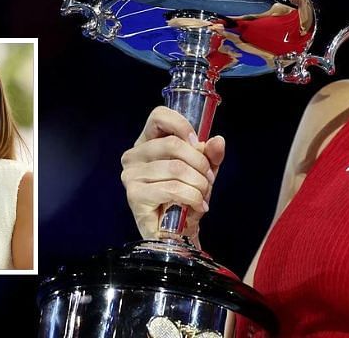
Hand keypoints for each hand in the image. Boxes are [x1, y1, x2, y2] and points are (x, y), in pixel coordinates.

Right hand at [121, 106, 226, 240]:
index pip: (159, 116)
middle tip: (208, 180)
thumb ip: (210, 155)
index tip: (199, 145)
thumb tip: (217, 141)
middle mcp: (134, 155)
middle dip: (200, 163)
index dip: (183, 125)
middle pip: (173, 144)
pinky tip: (196, 205)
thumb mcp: (203, 171)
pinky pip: (172, 189)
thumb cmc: (185, 196)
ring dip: (199, 184)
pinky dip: (192, 197)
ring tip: (203, 195)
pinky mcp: (135, 195)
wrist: (177, 232)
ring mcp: (131, 175)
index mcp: (147, 142)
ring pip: (176, 168)